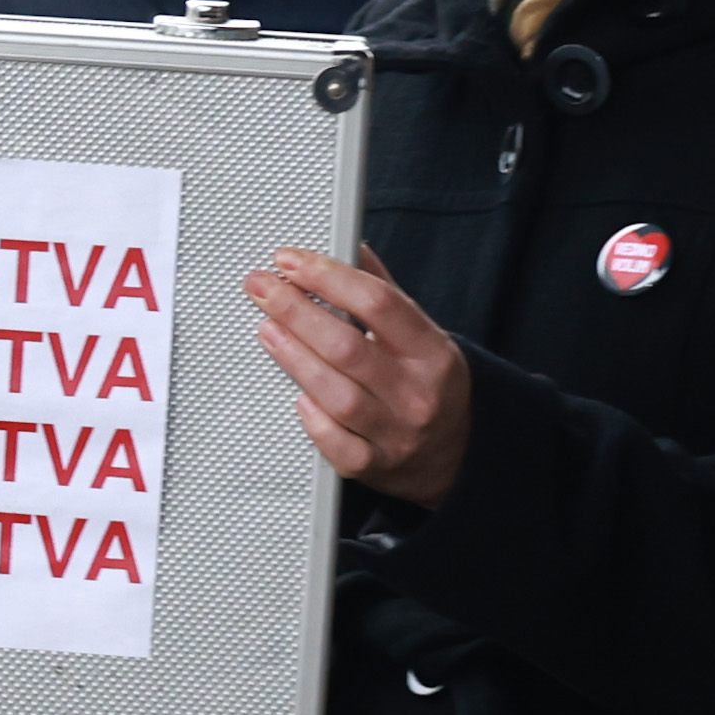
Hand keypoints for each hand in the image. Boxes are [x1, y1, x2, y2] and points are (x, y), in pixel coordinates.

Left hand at [249, 245, 470, 506]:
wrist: (454, 455)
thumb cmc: (427, 385)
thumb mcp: (421, 336)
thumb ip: (384, 294)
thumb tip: (348, 247)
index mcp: (432, 352)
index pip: (379, 303)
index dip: (329, 277)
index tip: (290, 260)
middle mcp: (417, 393)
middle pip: (347, 346)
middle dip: (296, 311)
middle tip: (260, 287)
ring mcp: (396, 434)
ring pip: (336, 394)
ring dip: (294, 357)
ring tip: (266, 328)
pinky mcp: (374, 467)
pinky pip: (336, 444)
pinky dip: (313, 419)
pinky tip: (296, 395)